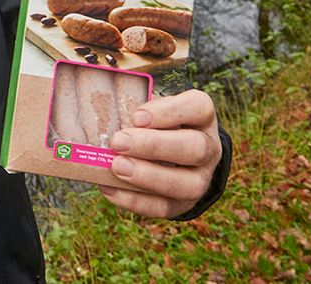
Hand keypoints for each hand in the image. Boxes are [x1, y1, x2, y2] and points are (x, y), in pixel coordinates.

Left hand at [99, 89, 221, 217]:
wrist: (170, 155)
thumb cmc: (152, 122)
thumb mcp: (148, 107)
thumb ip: (132, 102)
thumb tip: (101, 108)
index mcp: (201, 116)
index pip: (199, 108)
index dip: (169, 112)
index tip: (137, 116)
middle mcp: (209, 148)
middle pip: (195, 148)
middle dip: (154, 146)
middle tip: (118, 142)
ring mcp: (201, 178)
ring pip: (187, 184)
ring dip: (148, 177)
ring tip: (116, 167)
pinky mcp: (184, 203)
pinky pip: (165, 207)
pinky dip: (135, 200)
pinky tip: (110, 188)